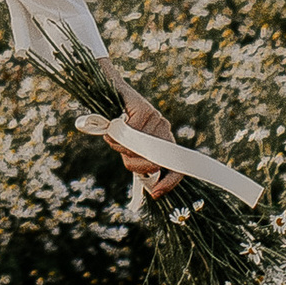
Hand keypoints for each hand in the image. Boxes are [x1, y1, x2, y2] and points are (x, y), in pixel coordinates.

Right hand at [106, 83, 177, 198]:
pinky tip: (115, 121)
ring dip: (119, 145)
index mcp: (164, 142)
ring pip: (137, 148)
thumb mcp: (128, 146)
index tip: (155, 194)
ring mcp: (157, 119)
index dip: (168, 183)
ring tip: (115, 131)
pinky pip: (130, 132)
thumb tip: (148, 184)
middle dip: (133, 163)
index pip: (176, 168)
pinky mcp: (145, 109)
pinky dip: (116, 132)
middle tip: (122, 150)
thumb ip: (136, 160)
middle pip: (151, 163)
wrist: (109, 90)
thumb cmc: (118, 122)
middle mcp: (165, 131)